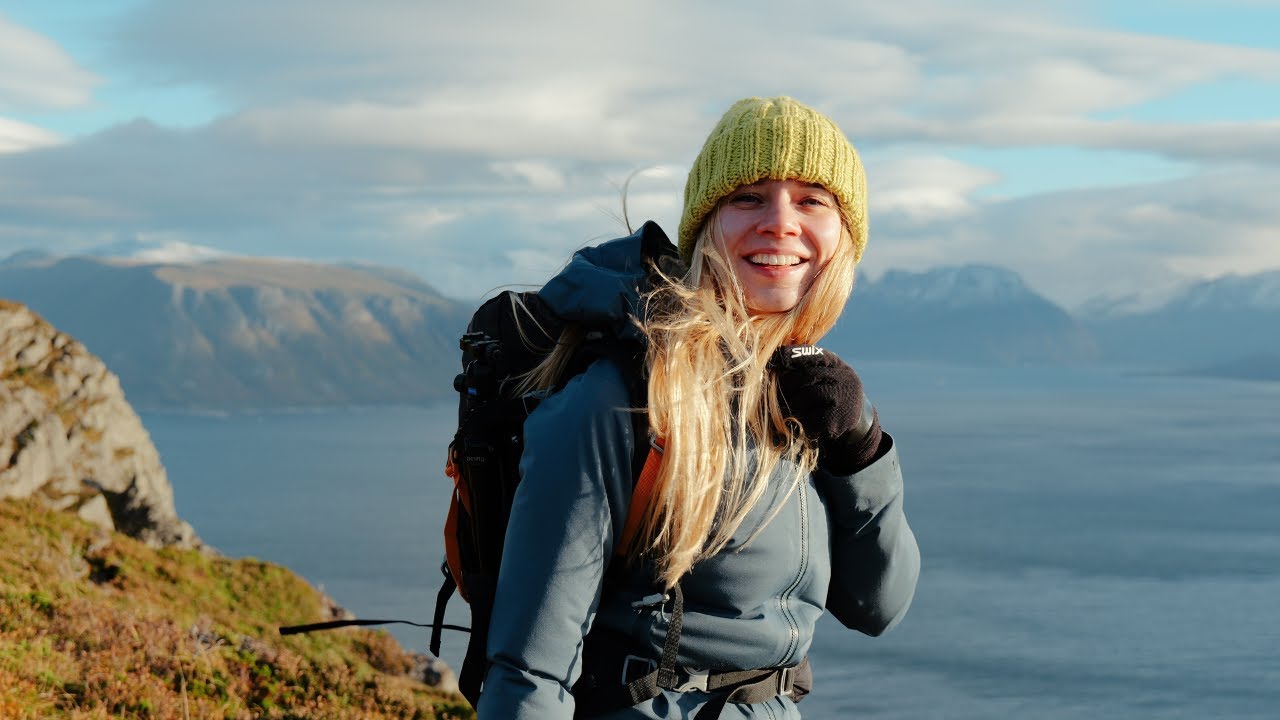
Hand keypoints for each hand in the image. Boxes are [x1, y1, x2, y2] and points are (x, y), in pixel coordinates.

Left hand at [771, 345, 881, 472]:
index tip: (772, 360)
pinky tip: (794, 423)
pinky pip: (813, 418)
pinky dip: (800, 421)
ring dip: (789, 404)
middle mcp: (843, 377)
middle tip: (769, 392)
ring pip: (808, 397)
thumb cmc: (829, 394)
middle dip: (786, 384)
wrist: (856, 419)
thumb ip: (804, 368)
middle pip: (807, 376)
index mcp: (836, 364)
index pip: (812, 354)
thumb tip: (769, 362)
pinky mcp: (840, 419)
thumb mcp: (824, 376)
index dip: (790, 355)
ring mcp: (844, 398)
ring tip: (778, 409)